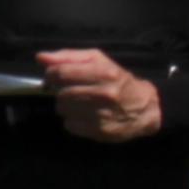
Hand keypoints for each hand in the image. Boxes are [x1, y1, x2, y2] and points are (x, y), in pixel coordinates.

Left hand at [42, 49, 163, 142]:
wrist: (148, 108)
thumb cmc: (119, 80)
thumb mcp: (99, 61)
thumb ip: (69, 57)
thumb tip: (41, 58)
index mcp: (104, 73)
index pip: (61, 73)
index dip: (52, 75)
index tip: (56, 77)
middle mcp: (104, 94)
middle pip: (61, 93)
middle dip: (62, 91)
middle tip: (74, 91)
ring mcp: (102, 115)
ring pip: (63, 110)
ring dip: (67, 106)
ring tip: (81, 103)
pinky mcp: (100, 131)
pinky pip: (70, 125)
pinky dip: (73, 121)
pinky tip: (86, 116)